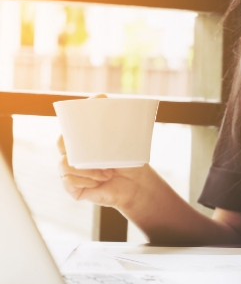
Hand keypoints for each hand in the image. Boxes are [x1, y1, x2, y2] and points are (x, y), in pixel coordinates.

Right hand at [57, 94, 153, 211]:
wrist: (137, 185)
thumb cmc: (129, 161)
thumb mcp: (123, 138)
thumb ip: (112, 120)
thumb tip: (100, 96)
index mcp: (80, 141)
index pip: (68, 127)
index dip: (72, 121)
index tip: (90, 120)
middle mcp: (71, 155)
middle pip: (61, 143)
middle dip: (78, 147)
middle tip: (99, 155)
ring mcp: (70, 172)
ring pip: (64, 164)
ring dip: (88, 169)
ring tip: (108, 172)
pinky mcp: (71, 187)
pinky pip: (68, 180)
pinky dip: (86, 180)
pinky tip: (100, 181)